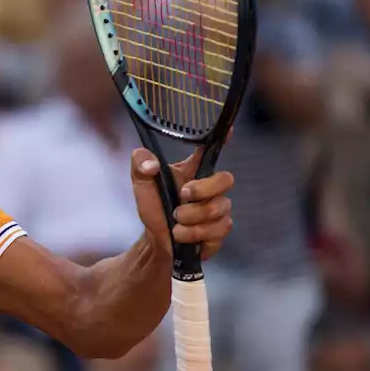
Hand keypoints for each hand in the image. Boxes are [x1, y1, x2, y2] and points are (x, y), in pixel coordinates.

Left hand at [130, 145, 234, 259]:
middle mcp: (211, 188)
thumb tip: (151, 164)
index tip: (229, 129)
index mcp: (193, 171)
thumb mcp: (141, 184)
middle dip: (201, 190)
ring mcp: (219, 209)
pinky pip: (217, 230)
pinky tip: (181, 234)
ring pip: (217, 209)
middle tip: (181, 197)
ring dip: (190, 218)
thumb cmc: (154, 208)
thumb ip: (140, 166)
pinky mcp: (220, 231)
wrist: (156, 241)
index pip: (211, 150)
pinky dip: (193, 234)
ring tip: (175, 222)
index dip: (223, 138)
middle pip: (225, 179)